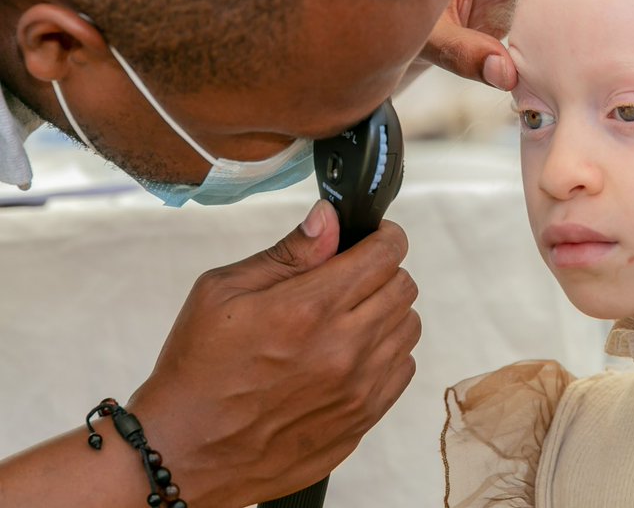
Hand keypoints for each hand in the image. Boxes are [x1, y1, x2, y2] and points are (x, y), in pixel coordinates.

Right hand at [127, 200, 419, 505]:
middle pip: (404, 287)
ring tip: (351, 317)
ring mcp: (358, 387)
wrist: (186, 452)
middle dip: (384, 271)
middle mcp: (343, 348)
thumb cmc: (198, 371)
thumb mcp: (222, 293)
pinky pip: (402, 369)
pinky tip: (352, 354)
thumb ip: (287, 253)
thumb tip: (329, 219)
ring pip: (409, 326)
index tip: (375, 237)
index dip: (385, 238)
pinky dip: (387, 353)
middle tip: (354, 277)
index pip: (385, 255)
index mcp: (308, 309)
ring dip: (387, 313)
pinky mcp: (362, 418)